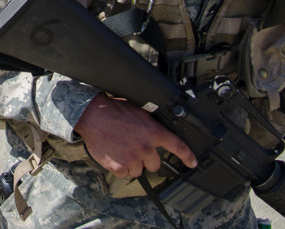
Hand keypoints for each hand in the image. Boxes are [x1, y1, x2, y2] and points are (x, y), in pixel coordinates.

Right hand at [74, 93, 196, 178]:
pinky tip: (113, 154)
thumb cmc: (113, 110)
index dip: (187, 156)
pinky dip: (119, 168)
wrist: (92, 115)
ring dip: (132, 164)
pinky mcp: (119, 166)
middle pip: (155, 164)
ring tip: (120, 149)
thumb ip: (151, 126)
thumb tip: (157, 132)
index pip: (177, 146)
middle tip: (134, 148)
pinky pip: (124, 174)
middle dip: (146, 159)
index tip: (192, 163)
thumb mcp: (139, 112)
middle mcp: (146, 147)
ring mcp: (133, 158)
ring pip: (138, 170)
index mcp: (154, 132)